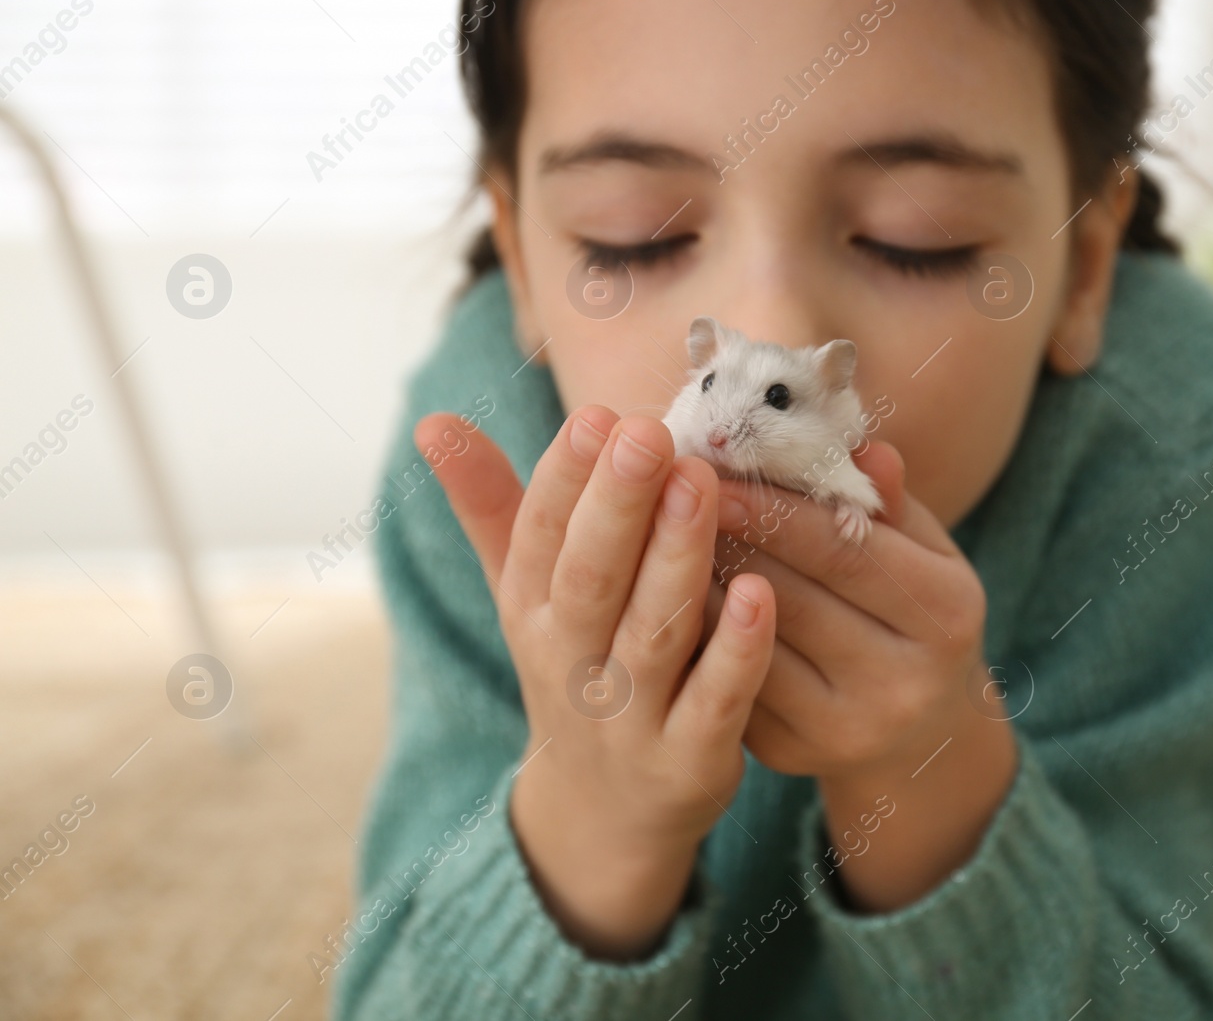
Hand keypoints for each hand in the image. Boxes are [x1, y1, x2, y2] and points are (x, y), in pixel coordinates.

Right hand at [421, 407, 775, 957]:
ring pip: (653, 630)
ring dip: (676, 556)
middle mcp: (571, 662)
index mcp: (532, 611)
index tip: (596, 415)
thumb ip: (491, 507)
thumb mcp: (524, 594)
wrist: (603, 815)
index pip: (540, 536)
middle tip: (649, 431)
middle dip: (617, 503)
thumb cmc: (575, 669)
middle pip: (591, 577)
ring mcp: (630, 717)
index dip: (565, 477)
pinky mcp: (689, 760)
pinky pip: (713, 701)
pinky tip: (761, 593)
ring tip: (702, 483)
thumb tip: (433, 421)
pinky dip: (735, 652)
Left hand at [704, 442, 1016, 910]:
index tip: (713, 472)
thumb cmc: (911, 612)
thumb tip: (862, 448)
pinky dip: (693, 636)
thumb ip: (889, 504)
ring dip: (696, 587)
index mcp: (948, 614)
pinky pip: (729, 684)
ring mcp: (848, 729)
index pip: (848, 551)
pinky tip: (661, 595)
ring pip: (749, 645)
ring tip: (652, 537)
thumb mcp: (924, 555)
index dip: (776, 511)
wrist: (918, 734)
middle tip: (662, 493)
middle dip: (724, 542)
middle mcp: (906, 682)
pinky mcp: (794, 755)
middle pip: (794, 598)